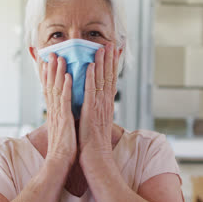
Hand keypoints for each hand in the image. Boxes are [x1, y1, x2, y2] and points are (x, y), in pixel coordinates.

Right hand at [38, 53, 76, 166]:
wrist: (59, 162)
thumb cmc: (64, 147)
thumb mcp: (62, 127)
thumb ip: (62, 115)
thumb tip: (64, 109)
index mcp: (54, 111)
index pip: (49, 89)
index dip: (47, 75)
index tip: (47, 61)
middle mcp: (53, 110)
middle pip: (50, 85)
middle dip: (51, 68)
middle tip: (51, 53)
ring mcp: (57, 114)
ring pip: (56, 89)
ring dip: (57, 72)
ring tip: (58, 58)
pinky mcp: (63, 119)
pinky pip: (64, 100)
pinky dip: (65, 87)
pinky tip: (68, 76)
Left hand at [78, 43, 118, 162]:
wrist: (95, 158)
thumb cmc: (93, 142)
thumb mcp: (97, 121)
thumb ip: (97, 108)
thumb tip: (95, 100)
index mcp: (106, 105)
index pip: (110, 81)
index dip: (112, 66)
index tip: (113, 52)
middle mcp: (105, 103)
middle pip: (109, 77)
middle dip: (109, 59)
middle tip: (110, 43)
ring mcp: (99, 106)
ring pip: (101, 80)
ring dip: (101, 63)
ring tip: (101, 48)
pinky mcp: (90, 111)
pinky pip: (90, 91)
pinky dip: (90, 78)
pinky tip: (89, 66)